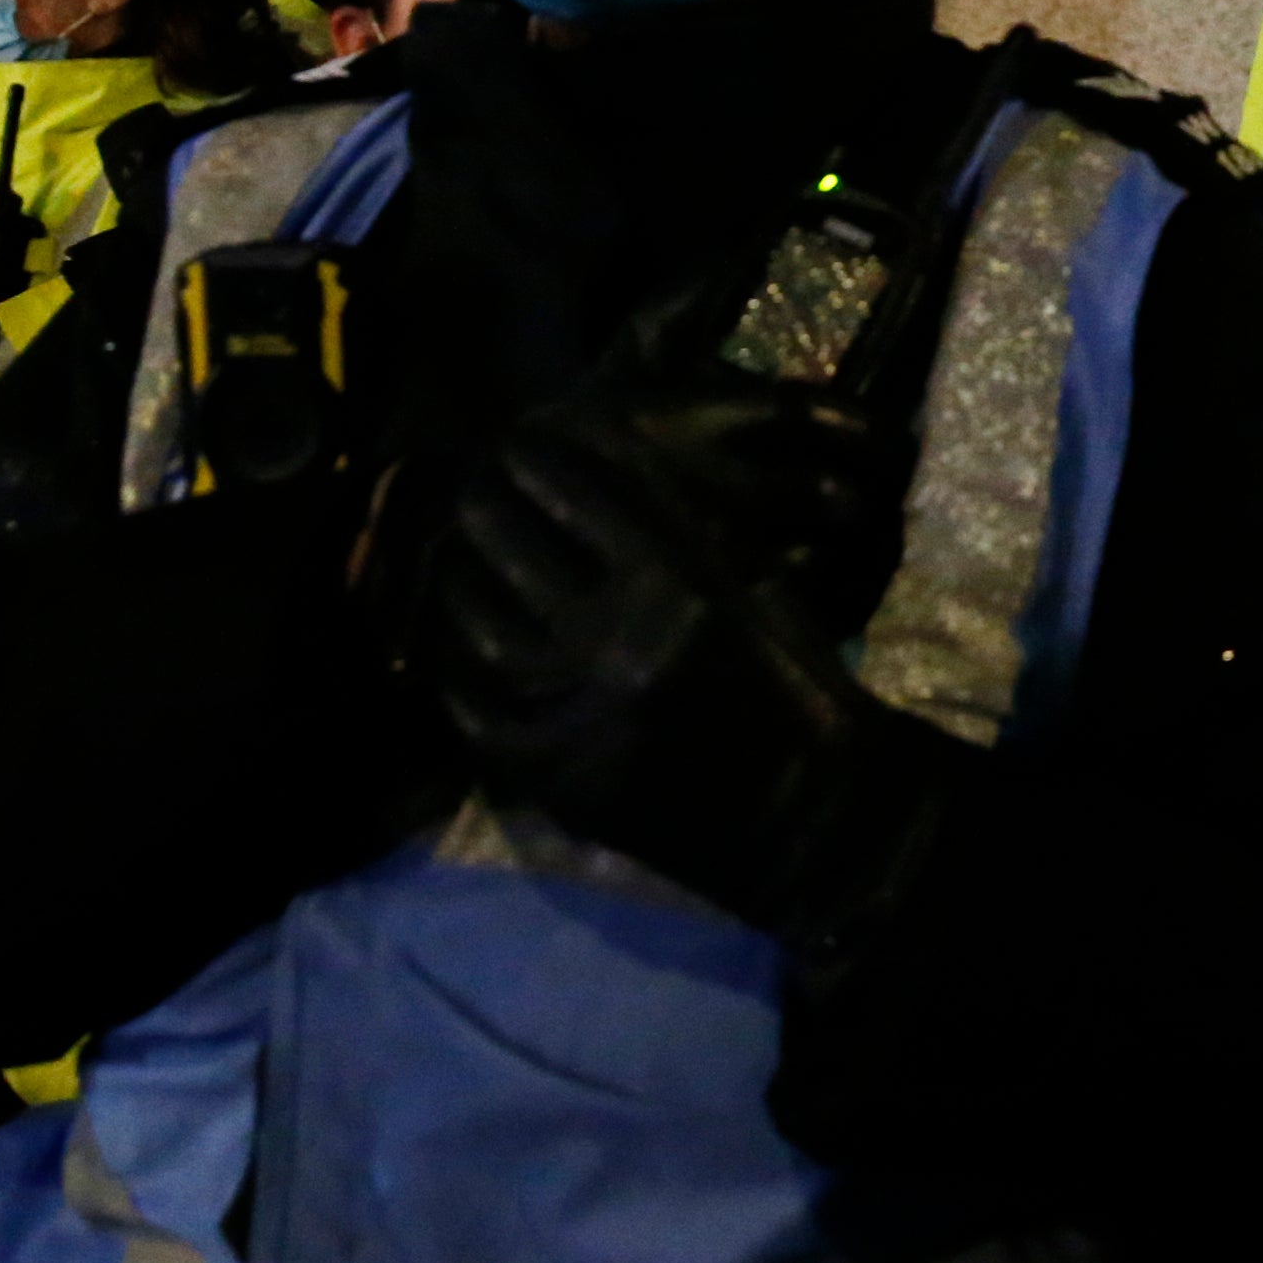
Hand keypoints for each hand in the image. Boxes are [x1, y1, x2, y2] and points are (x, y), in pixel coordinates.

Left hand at [399, 385, 892, 915]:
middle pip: (516, 548)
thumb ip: (683, 540)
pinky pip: (477, 709)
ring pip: (481, 626)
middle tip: (473, 488)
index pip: (581, 497)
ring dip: (461, 582)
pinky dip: (458, 670)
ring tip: (454, 558)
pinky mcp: (550, 773)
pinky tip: (455, 644)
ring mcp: (572, 709)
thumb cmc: (798, 694)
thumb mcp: (754, 593)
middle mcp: (611, 638)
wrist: (808, 818)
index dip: (544, 465)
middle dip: (490, 508)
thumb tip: (619, 488)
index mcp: (674, 584)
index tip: (523, 445)